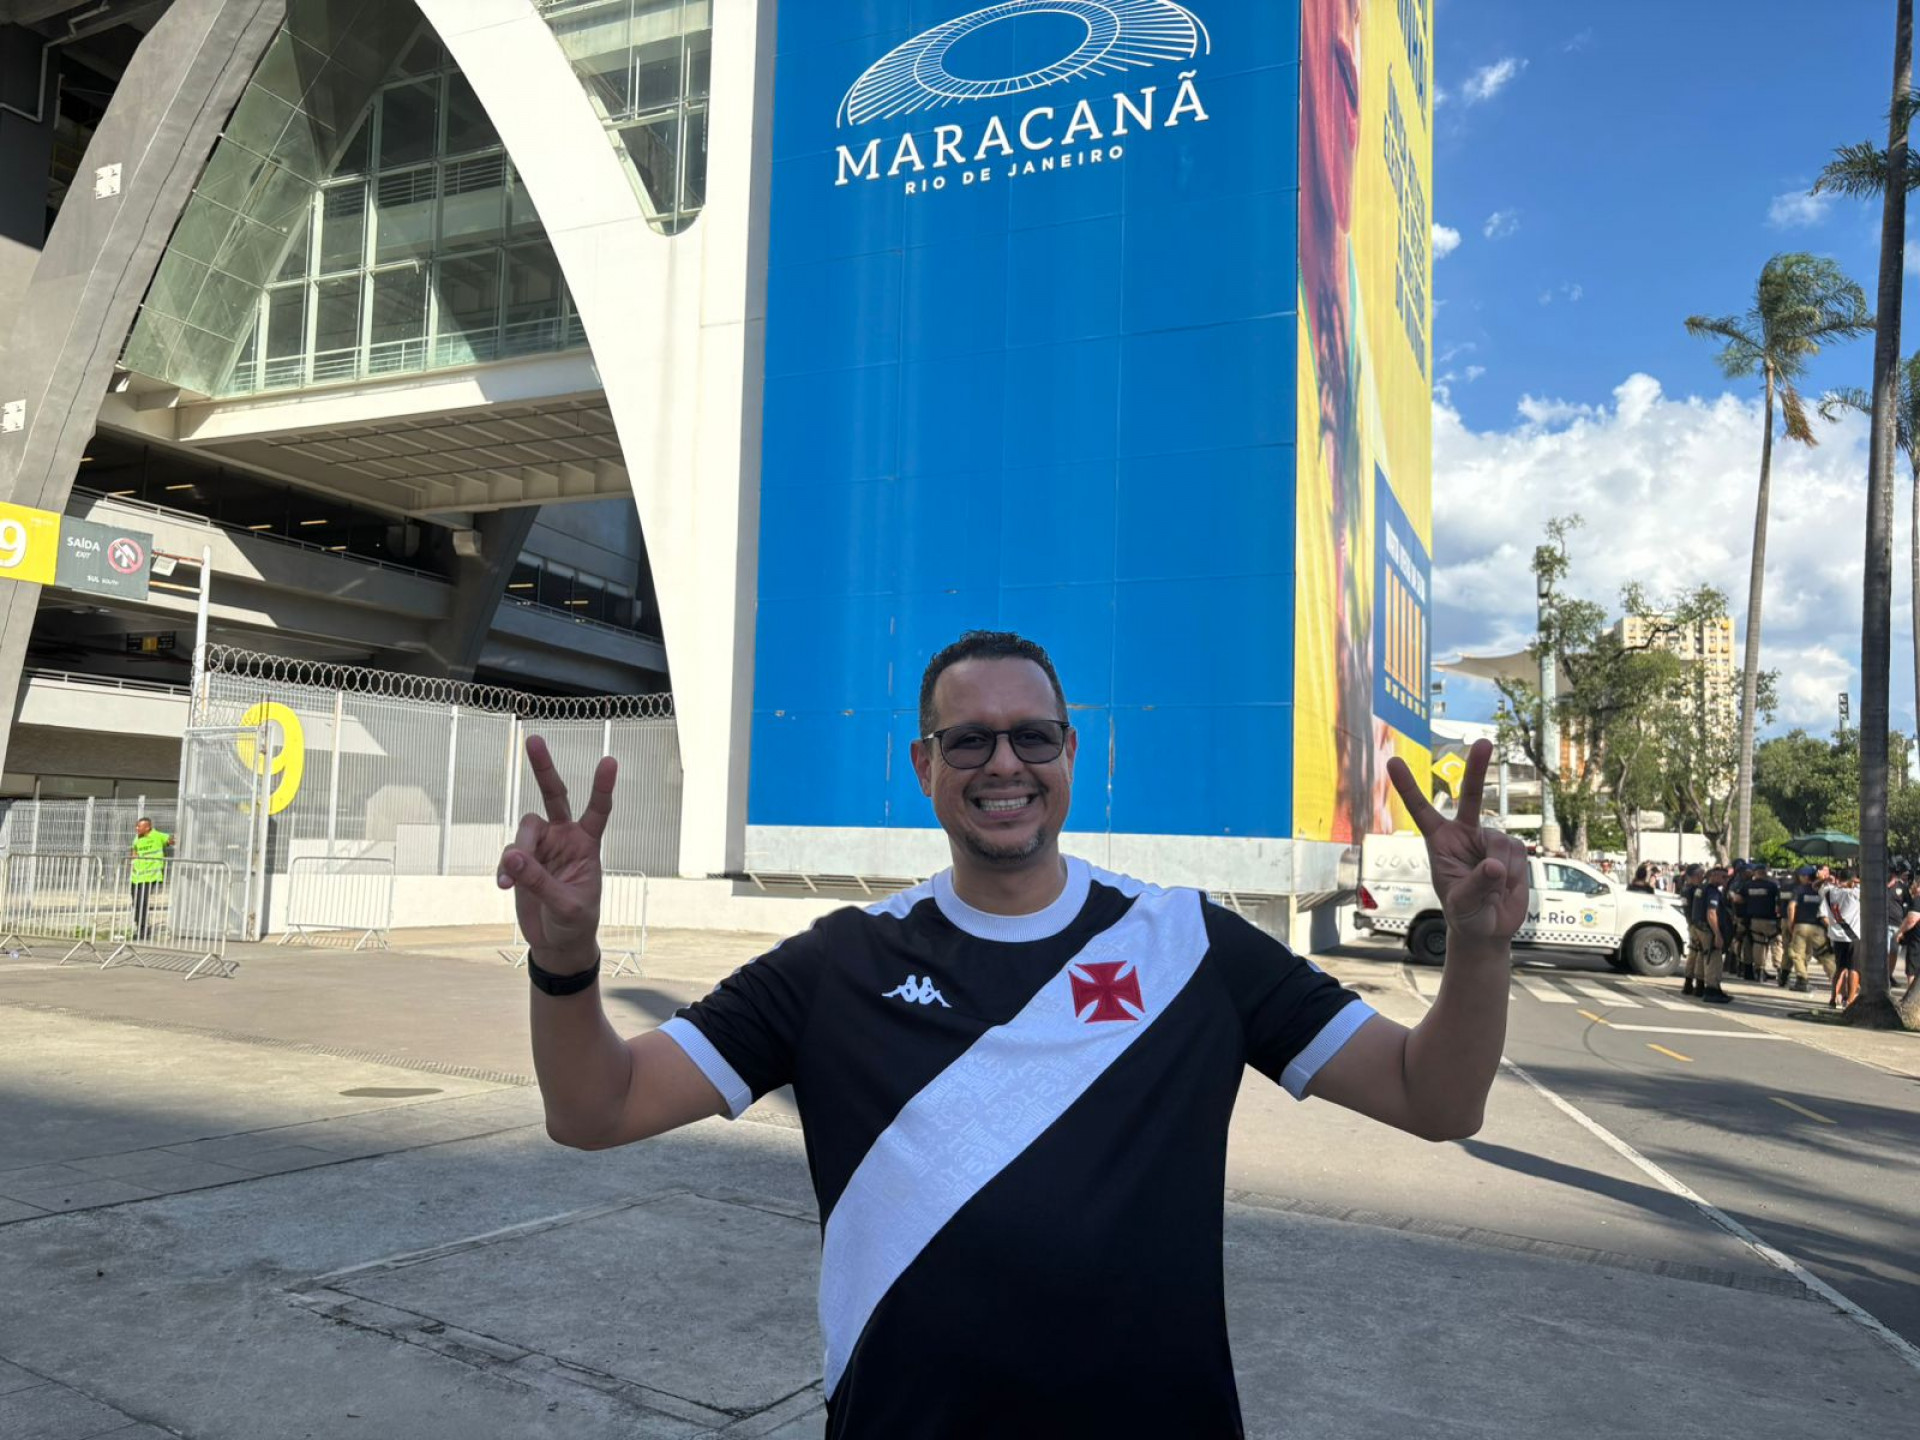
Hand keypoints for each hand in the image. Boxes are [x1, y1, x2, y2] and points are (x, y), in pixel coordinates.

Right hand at [497, 735, 616, 973]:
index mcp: (588, 845)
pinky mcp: (523, 861)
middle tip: (533, 739)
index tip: (610, 760)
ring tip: (509, 878)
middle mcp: (565, 838)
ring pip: (525, 829)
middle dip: (543, 768)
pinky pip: (509, 854)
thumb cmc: (575, 923)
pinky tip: (503, 886)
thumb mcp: (565, 906)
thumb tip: (512, 856)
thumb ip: (539, 881)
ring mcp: (543, 847)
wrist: (558, 943)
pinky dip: (504, 868)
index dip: (602, 787)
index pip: (598, 811)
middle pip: (555, 795)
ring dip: (517, 850)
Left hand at [1387, 740, 1528, 954]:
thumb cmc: (1466, 914)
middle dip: (1477, 768)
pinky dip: (1513, 873)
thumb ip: (1476, 884)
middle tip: (1483, 741)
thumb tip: (1494, 864)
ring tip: (1492, 890)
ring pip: (1500, 840)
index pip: (1422, 810)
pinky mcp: (1512, 850)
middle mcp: (1464, 835)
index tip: (1393, 761)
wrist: (1489, 928)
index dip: (1408, 786)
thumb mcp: (1462, 904)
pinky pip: (1517, 854)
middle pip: (1471, 796)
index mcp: (1440, 842)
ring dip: (1500, 869)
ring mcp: (1489, 840)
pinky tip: (1506, 886)